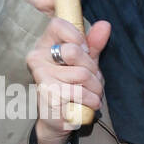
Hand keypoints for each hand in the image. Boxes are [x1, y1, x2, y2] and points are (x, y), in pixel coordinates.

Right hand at [27, 16, 110, 143]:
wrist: (60, 118)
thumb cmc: (72, 86)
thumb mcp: (85, 62)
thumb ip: (94, 44)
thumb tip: (105, 24)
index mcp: (44, 45)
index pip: (57, 25)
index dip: (77, 36)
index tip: (85, 50)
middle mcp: (37, 58)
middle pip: (74, 51)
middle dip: (92, 68)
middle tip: (92, 79)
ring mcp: (41, 77)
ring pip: (81, 74)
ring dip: (95, 88)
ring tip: (92, 95)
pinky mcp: (48, 95)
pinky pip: (80, 92)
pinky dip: (91, 100)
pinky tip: (88, 104)